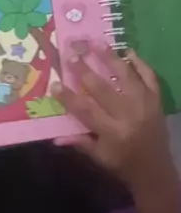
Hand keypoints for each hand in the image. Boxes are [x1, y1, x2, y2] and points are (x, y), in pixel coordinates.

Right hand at [51, 46, 175, 191]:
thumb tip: (54, 138)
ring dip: (110, 57)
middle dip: (84, 70)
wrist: (156, 170)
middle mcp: (129, 115)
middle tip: (71, 53)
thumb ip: (79, 142)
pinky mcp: (157, 100)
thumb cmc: (123, 165)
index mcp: (113, 132)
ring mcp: (145, 105)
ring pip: (125, 76)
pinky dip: (140, 63)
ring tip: (96, 42)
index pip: (86, 110)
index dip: (69, 97)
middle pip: (103, 88)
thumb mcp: (99, 157)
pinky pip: (149, 77)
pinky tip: (127, 52)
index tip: (55, 83)